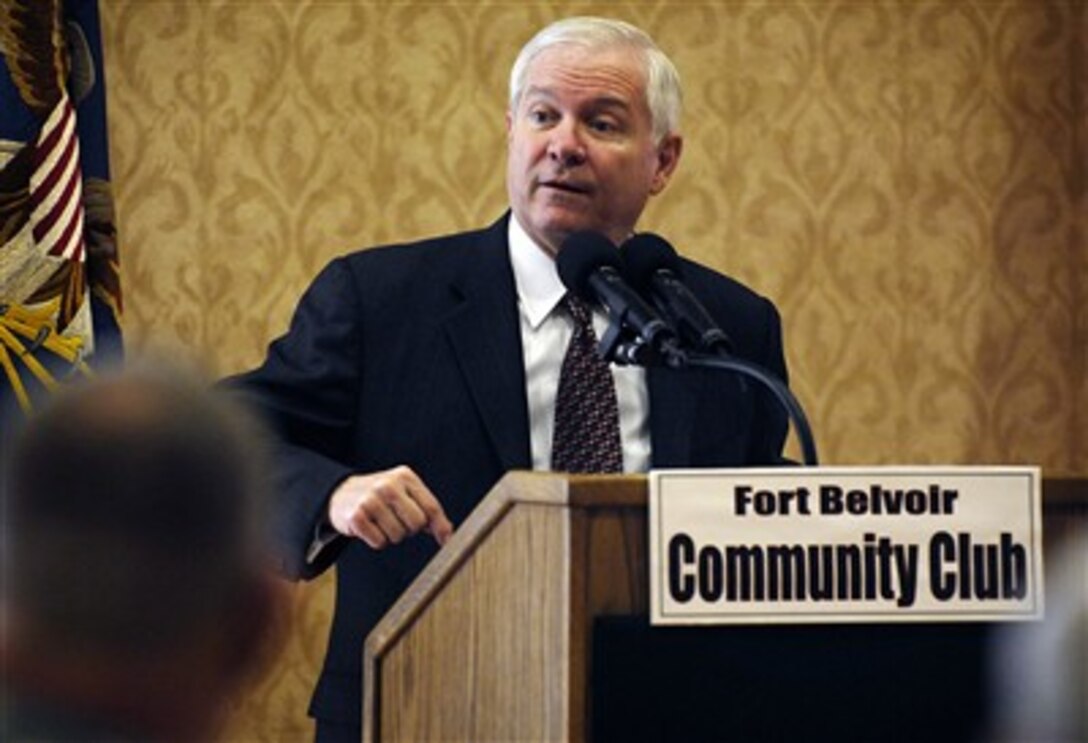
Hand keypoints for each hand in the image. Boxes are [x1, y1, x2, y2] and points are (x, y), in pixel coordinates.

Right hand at [327, 466, 453, 549]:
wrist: (341, 493)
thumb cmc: (380, 496)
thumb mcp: (405, 493)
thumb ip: (427, 509)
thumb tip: (448, 533)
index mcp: (404, 476)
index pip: (431, 506)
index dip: (440, 527)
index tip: (445, 540)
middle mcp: (388, 485)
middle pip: (417, 523)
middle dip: (410, 529)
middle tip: (397, 521)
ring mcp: (371, 499)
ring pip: (398, 535)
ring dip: (392, 536)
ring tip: (381, 522)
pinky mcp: (357, 516)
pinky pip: (379, 542)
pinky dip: (376, 540)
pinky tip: (370, 527)